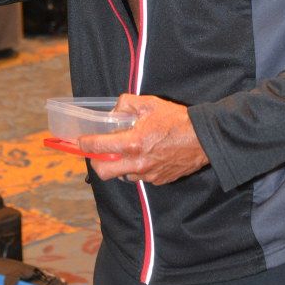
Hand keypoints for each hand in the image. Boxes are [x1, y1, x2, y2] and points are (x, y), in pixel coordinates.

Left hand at [78, 94, 208, 185]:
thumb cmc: (177, 120)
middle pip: (104, 173)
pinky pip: (139, 177)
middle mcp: (137, 163)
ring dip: (119, 166)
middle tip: (99, 153)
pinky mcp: (158, 180)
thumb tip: (115, 111)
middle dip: (97, 163)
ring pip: (122, 176)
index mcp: (133, 143)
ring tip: (127, 152)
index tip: (81, 141)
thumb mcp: (150, 103)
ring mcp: (148, 174)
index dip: (85, 144)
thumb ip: (127, 104)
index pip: (99, 147)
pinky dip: (136, 168)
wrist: (203, 139)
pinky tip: (145, 156)